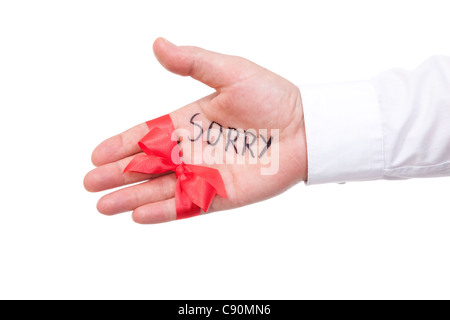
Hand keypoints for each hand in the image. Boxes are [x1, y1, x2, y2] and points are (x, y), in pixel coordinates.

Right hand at [84, 38, 306, 223]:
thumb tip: (157, 44)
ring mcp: (205, 174)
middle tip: (89, 184)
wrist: (306, 127)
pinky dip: (163, 211)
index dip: (121, 143)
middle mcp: (193, 150)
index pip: (147, 134)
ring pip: (160, 189)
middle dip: (118, 174)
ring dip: (131, 197)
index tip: (96, 154)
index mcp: (190, 120)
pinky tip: (137, 216)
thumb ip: (193, 61)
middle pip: (147, 165)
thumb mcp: (230, 71)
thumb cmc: (272, 97)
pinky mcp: (221, 195)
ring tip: (102, 206)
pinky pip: (187, 205)